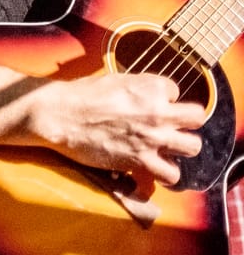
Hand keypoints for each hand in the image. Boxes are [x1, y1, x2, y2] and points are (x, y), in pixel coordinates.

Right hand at [26, 72, 206, 187]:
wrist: (58, 115)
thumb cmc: (79, 95)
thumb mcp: (114, 80)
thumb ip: (139, 88)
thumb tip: (149, 96)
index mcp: (150, 87)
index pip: (176, 92)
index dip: (164, 98)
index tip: (151, 104)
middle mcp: (158, 112)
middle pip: (196, 118)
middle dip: (185, 122)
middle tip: (170, 126)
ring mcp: (152, 138)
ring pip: (192, 146)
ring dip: (180, 147)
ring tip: (167, 148)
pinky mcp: (141, 160)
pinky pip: (172, 174)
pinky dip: (165, 173)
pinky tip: (154, 167)